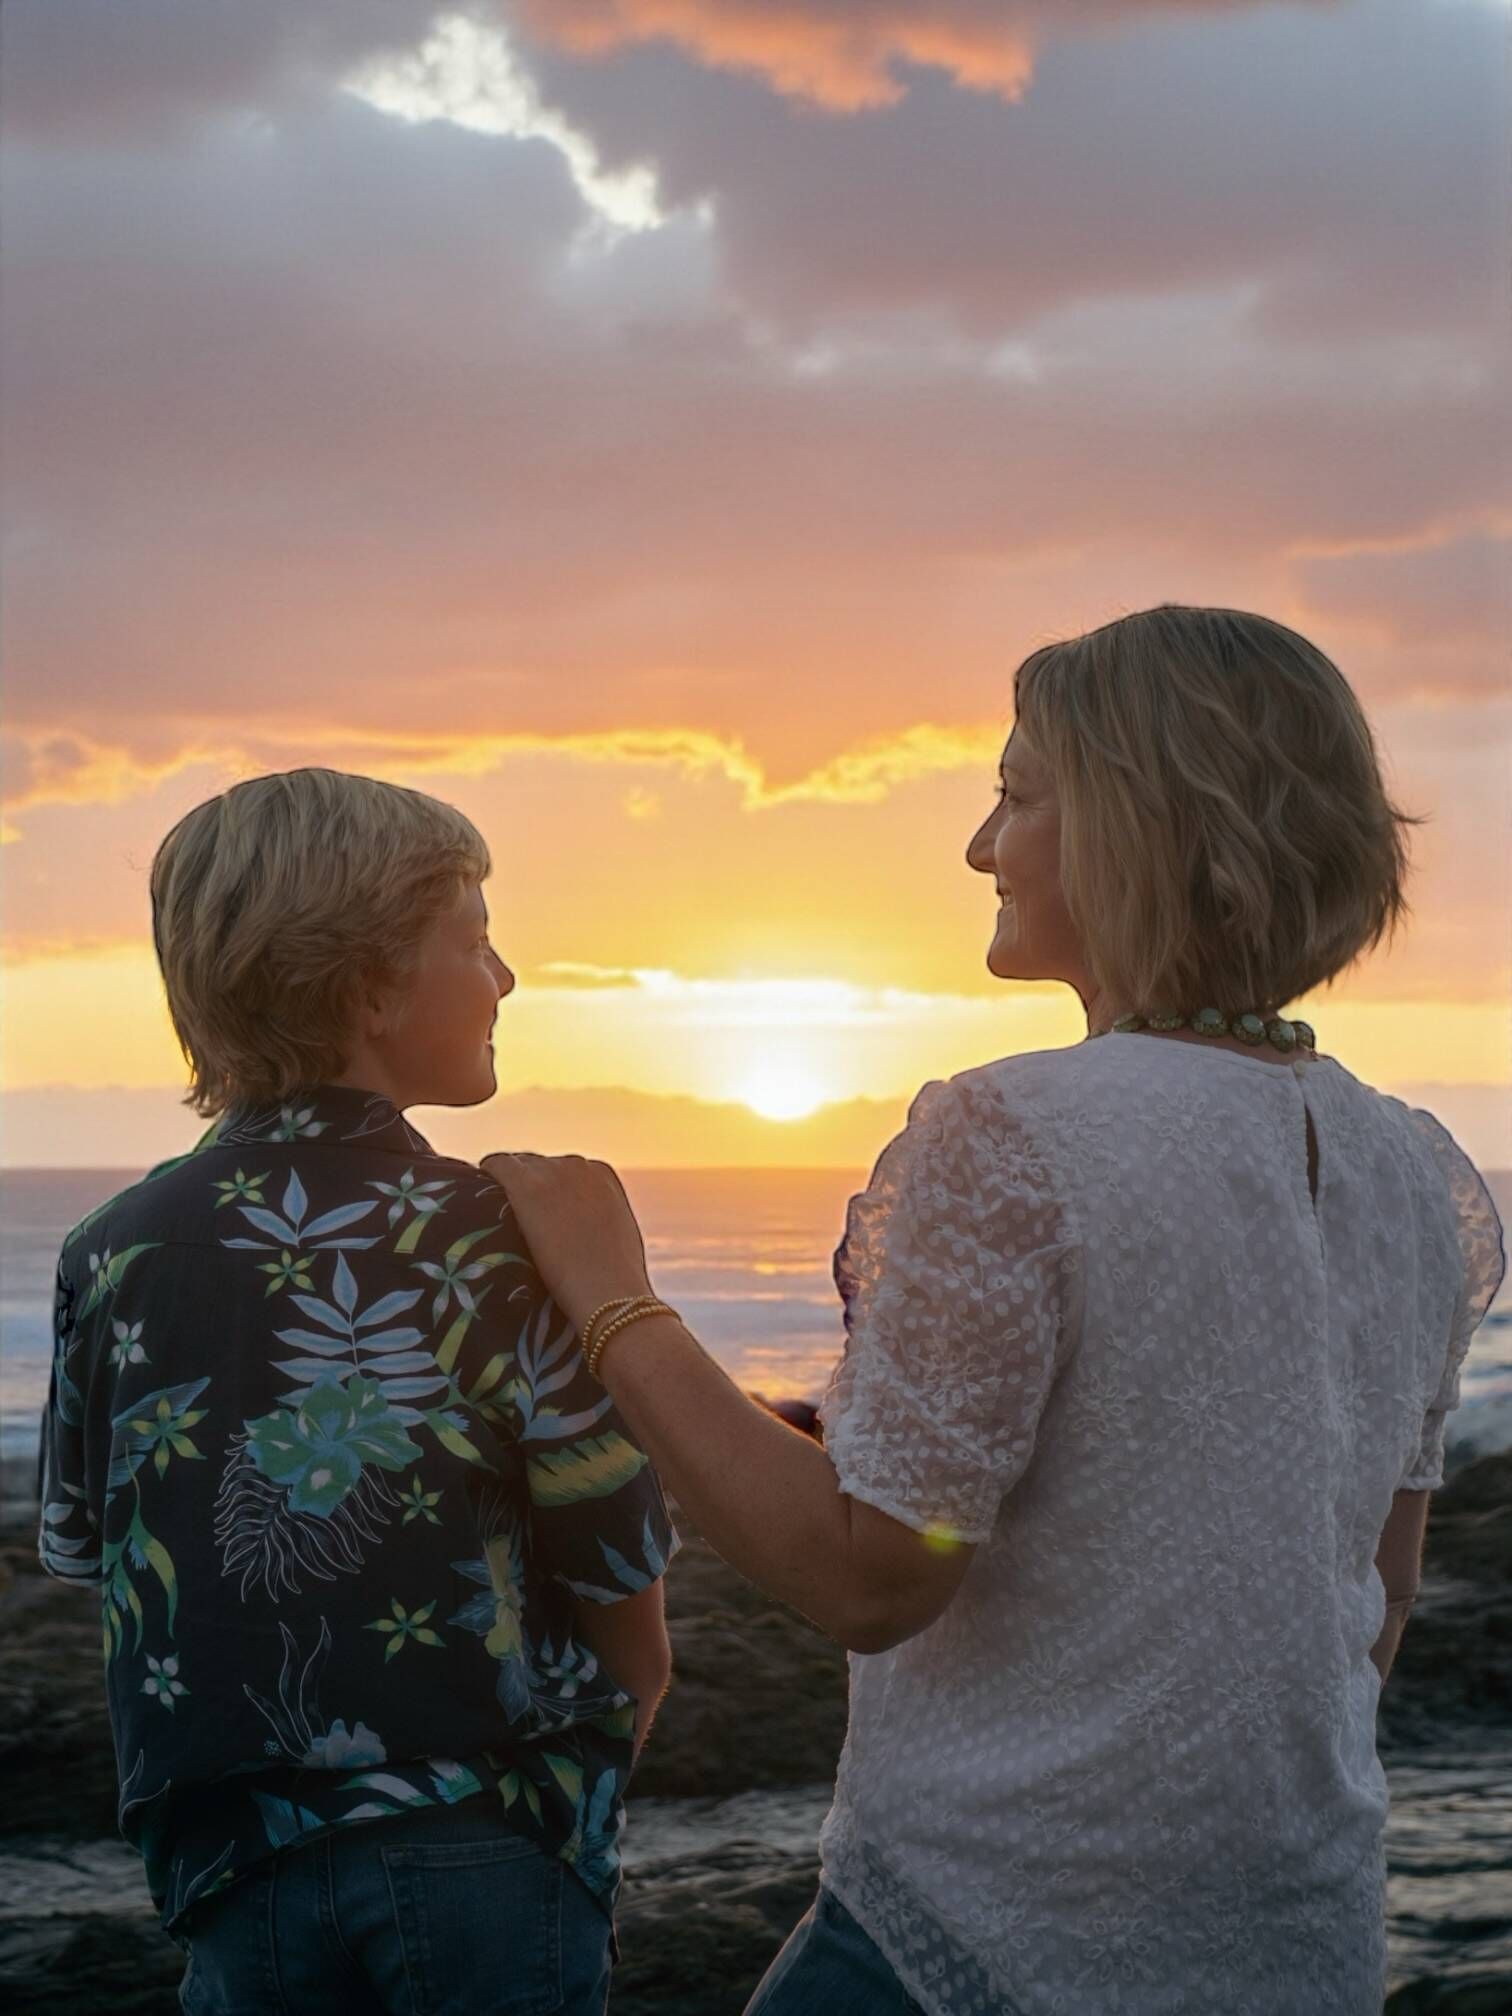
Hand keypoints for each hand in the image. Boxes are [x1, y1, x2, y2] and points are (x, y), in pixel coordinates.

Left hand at [482, 1152, 652, 1334]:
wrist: (610, 1294)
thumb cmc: (614, 1282)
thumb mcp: (614, 1238)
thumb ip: (595, 1221)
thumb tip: (578, 1232)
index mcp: (602, 1174)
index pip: (561, 1170)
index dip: (544, 1191)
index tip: (532, 1215)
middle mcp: (577, 1165)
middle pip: (536, 1165)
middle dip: (524, 1188)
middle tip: (509, 1221)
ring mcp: (552, 1173)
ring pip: (515, 1166)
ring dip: (504, 1188)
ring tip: (491, 1216)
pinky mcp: (527, 1186)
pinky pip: (496, 1166)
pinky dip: (486, 1178)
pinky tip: (476, 1198)